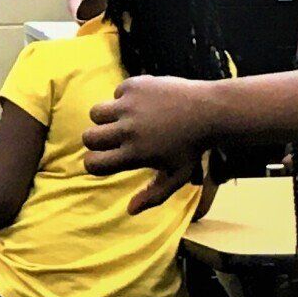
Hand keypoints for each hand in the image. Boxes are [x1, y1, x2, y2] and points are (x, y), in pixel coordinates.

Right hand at [83, 76, 215, 213]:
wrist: (209, 111)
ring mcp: (129, 106)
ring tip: (121, 118)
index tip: (106, 158)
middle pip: (88, 137)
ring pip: (96, 112)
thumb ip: (153, 195)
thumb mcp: (176, 176)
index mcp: (134, 154)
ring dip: (105, 117)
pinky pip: (116, 93)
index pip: (93, 163)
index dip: (94, 162)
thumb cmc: (192, 148)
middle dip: (96, 140)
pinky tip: (143, 102)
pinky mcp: (134, 85)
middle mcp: (127, 130)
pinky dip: (125, 98)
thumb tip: (130, 210)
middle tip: (112, 138)